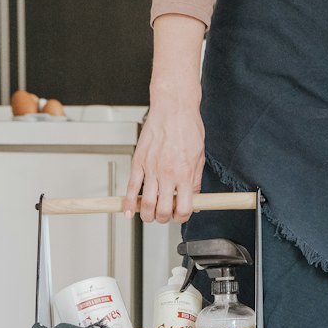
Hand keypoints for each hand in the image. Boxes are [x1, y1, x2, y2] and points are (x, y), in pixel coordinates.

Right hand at [126, 97, 203, 223]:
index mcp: (185, 174)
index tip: (181, 215)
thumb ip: (195, 181)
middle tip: (165, 216)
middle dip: (164, 219)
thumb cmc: (188, 128)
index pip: (184, 208)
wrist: (173, 109)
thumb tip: (196, 198)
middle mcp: (167, 174)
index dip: (182, 217)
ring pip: (146, 203)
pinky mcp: (138, 161)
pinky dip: (128, 202)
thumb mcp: (200, 157)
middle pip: (163, 211)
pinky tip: (128, 211)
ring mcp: (151, 169)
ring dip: (147, 215)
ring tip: (149, 215)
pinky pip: (131, 187)